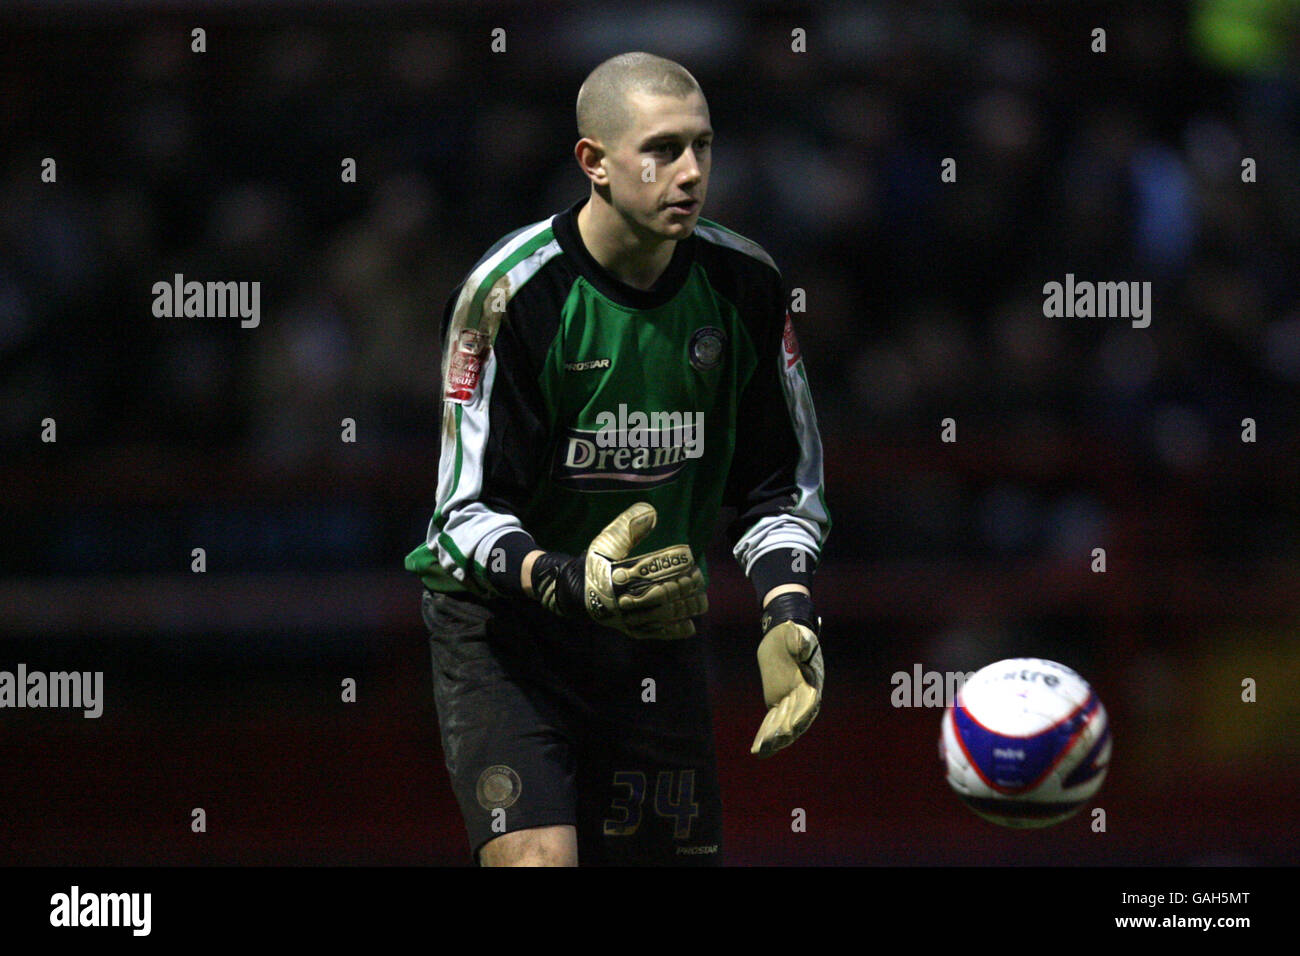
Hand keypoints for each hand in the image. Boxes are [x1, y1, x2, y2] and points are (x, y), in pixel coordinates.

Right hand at [532, 502, 707, 638]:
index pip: (651, 568)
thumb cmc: (597, 564)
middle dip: (683, 586)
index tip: (689, 557)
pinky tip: (691, 626)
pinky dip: (674, 631)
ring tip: (700, 600)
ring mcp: (628, 617)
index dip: (673, 563)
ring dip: (685, 607)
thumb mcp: (606, 542)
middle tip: (697, 577)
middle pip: (661, 594)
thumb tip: (650, 510)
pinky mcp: (631, 630)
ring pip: (663, 615)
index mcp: (618, 574)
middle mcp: (623, 598)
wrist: (577, 593)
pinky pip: (656, 633)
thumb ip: (627, 526)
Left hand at [751, 599, 822, 756]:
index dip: (800, 716)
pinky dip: (766, 734)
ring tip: (761, 751)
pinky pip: (773, 720)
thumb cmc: (793, 634)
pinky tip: (758, 748)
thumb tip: (803, 646)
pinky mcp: (778, 702)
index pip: (808, 703)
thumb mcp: (796, 633)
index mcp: (811, 681)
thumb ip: (801, 641)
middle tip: (772, 744)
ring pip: (784, 724)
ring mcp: (791, 701)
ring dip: (774, 739)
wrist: (785, 635)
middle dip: (784, 733)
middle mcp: (804, 696)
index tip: (791, 728)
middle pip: (796, 719)